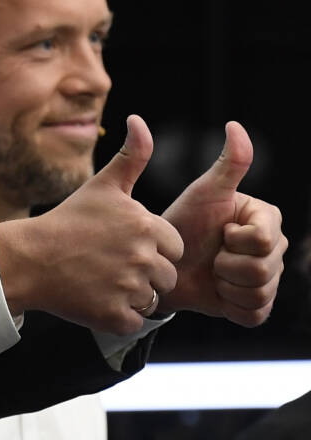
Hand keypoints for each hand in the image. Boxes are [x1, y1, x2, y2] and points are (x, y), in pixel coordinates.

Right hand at [0, 115, 183, 334]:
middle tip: (108, 264)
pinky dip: (116, 315)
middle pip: (166, 275)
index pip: (173, 247)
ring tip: (101, 280)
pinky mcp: (114, 315)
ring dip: (131, 295)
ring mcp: (128, 288)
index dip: (150, 247)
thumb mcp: (102, 186)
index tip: (119, 244)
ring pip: (151, 299)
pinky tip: (94, 298)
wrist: (27, 259)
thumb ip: (131, 156)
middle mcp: (143, 257)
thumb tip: (139, 121)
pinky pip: (132, 321)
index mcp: (147, 226)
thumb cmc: (66, 221)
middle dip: (143, 273)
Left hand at [159, 121, 285, 324]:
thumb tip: (235, 126)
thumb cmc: (183, 222)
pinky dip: (230, 305)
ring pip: (259, 291)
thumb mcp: (203, 193)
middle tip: (210, 256)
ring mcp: (269, 278)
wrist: (162, 262)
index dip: (235, 241)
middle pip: (263, 269)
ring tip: (212, 272)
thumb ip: (227, 164)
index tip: (219, 232)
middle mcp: (276, 248)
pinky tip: (217, 292)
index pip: (264, 240)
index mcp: (268, 219)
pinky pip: (253, 313)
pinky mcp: (256, 306)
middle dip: (226, 265)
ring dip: (226, 285)